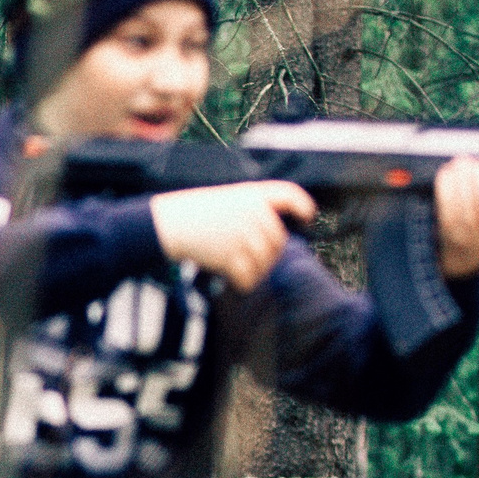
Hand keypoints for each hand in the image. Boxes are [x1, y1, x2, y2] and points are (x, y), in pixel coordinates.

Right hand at [150, 181, 316, 292]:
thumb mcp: (228, 201)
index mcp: (251, 194)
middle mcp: (251, 212)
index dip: (303, 205)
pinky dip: (244, 283)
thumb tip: (274, 242)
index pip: (288, 194)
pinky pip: (249, 277)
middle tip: (257, 261)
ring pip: (266, 261)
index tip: (308, 217)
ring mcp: (242, 234)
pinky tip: (236, 282)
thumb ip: (252, 212)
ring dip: (257, 272)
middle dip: (271, 254)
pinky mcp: (230, 255)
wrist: (170, 223)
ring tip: (243, 272)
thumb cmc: (197, 214)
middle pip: (279, 240)